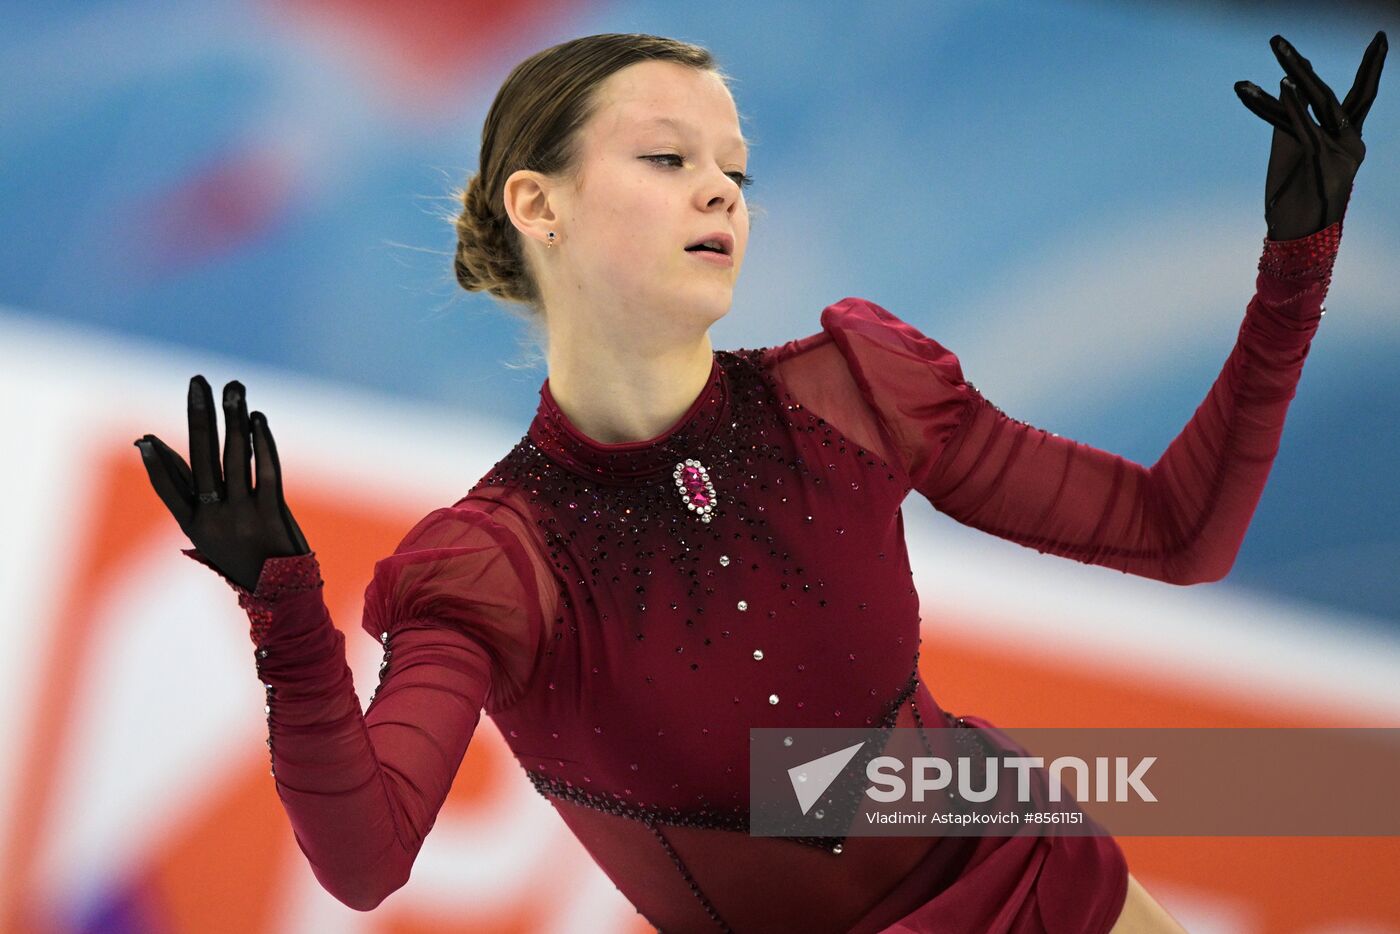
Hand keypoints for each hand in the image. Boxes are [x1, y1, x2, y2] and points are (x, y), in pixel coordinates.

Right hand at [134, 376, 309, 591]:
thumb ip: (188, 492)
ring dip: (233, 417)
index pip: (168, 487)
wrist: (282, 596)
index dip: (157, 462)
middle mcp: (213, 519)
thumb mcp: (209, 532)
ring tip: (233, 386)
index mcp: (193, 526)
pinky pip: (265, 470)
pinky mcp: (271, 513)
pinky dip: (261, 442)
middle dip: (199, 416)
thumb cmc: (242, 556)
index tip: (146, 437)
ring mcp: (243, 516)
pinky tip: (256, 418)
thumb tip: (151, 447)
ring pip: (234, 457)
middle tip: (198, 381)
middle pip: (201, 458)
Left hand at [1234, 32, 1386, 239]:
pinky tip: (1283, 85)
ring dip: (1295, 72)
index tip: (1380, 38)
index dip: (1372, 67)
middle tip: (1291, 38)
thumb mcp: (1290, 152)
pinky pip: (1305, 128)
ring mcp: (1340, 152)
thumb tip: (1286, 85)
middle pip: (1340, 92)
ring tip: (1277, 47)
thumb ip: (1290, 118)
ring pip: (1319, 102)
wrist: (1296, 238)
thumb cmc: (1292, 198)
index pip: (1361, 96)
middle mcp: (1350, 142)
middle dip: (1317, 62)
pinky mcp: (1322, 162)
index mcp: (1347, 139)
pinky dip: (1292, 107)